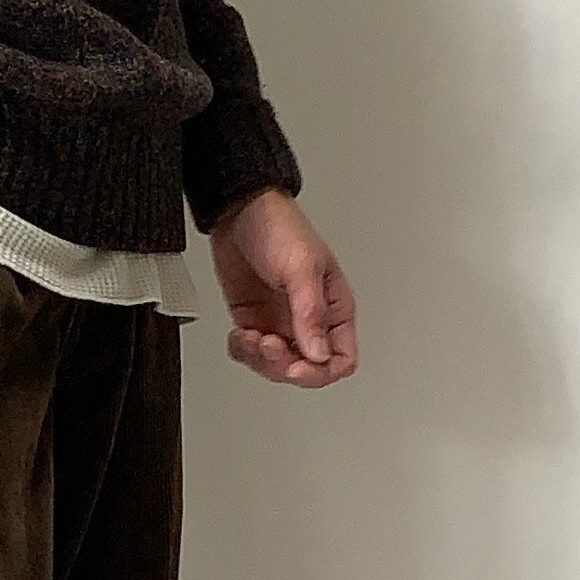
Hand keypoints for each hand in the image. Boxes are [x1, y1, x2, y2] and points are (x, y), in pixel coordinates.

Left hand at [207, 187, 356, 387]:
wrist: (238, 208)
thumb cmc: (280, 226)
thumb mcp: (301, 268)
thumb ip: (310, 312)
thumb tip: (317, 354)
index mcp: (334, 308)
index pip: (340, 359)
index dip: (321, 371)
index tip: (297, 367)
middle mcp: (309, 319)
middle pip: (306, 368)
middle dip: (284, 365)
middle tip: (267, 344)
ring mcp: (279, 320)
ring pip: (277, 364)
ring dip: (261, 360)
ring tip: (249, 337)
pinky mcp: (253, 318)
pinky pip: (251, 351)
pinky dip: (243, 351)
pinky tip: (239, 336)